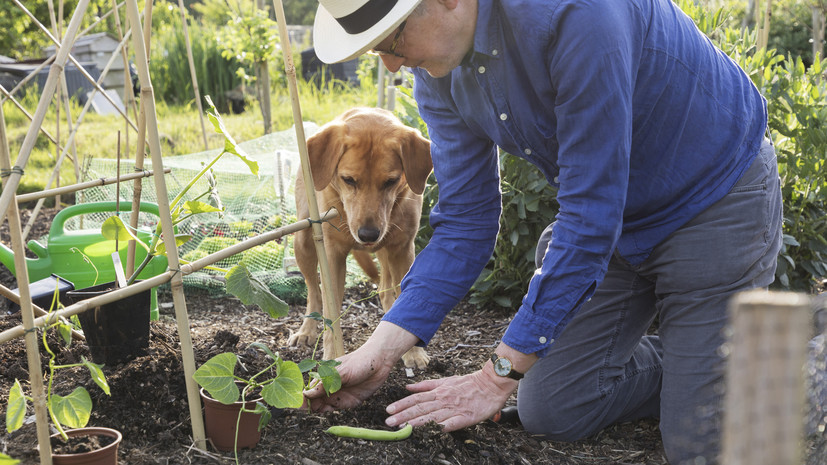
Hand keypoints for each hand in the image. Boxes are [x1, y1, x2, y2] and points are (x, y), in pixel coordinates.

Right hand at [304, 345, 391, 411]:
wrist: (379, 363)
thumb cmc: (358, 362)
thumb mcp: (341, 372)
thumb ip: (326, 384)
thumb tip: (308, 394)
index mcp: (323, 377)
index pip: (307, 389)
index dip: (301, 397)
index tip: (298, 403)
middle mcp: (327, 387)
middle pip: (312, 400)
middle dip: (307, 406)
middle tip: (306, 410)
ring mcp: (336, 395)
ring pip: (321, 407)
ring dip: (317, 410)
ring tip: (317, 409)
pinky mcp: (347, 402)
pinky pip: (334, 410)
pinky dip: (328, 412)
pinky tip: (327, 411)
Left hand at [384, 367, 517, 431]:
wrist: (491, 384)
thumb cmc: (468, 383)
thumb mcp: (446, 380)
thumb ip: (427, 385)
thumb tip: (408, 386)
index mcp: (438, 391)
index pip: (416, 398)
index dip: (402, 404)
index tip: (389, 410)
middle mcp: (443, 399)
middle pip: (420, 408)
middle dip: (403, 415)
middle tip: (389, 421)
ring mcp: (454, 408)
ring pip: (432, 416)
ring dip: (416, 422)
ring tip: (402, 427)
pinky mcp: (465, 417)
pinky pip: (451, 423)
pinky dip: (441, 426)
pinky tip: (431, 432)